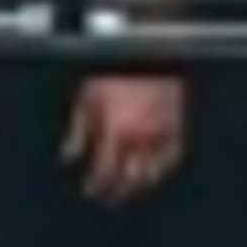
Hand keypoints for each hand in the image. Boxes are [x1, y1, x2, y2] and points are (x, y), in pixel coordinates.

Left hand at [70, 70, 185, 204]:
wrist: (146, 49)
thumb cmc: (114, 69)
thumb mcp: (87, 97)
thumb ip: (78, 131)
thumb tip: (70, 157)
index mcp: (115, 131)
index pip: (104, 172)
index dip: (96, 186)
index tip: (90, 191)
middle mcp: (139, 138)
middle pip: (128, 180)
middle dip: (116, 192)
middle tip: (108, 196)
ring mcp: (161, 135)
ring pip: (152, 174)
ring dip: (138, 186)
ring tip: (128, 189)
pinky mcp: (176, 128)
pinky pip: (172, 159)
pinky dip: (162, 170)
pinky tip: (153, 173)